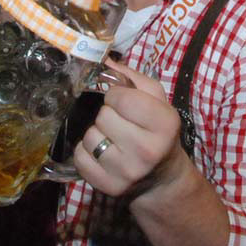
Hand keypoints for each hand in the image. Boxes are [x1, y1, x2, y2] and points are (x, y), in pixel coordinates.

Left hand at [73, 60, 186, 198]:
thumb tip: (100, 58)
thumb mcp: (155, 99)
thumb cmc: (156, 129)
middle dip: (107, 114)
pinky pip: (80, 158)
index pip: (122, 98)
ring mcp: (127, 172)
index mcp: (165, 123)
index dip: (116, 95)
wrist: (160, 176)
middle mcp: (148, 150)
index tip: (121, 101)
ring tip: (110, 136)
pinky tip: (100, 152)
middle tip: (118, 121)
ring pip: (90, 137)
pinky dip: (85, 151)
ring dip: (96, 132)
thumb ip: (129, 76)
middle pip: (103, 117)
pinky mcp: (109, 187)